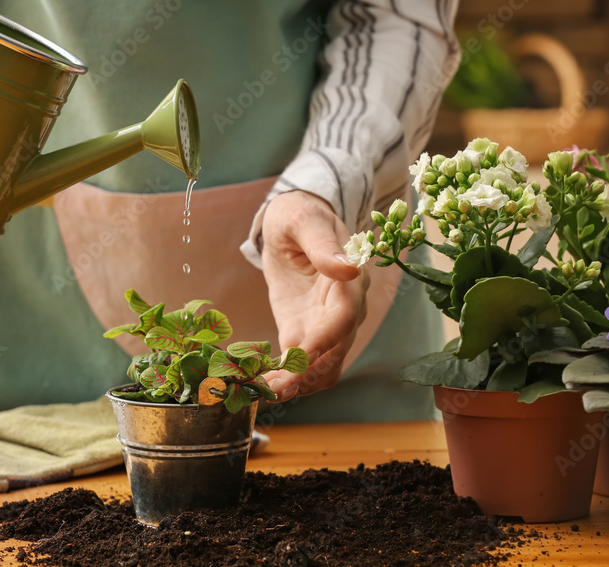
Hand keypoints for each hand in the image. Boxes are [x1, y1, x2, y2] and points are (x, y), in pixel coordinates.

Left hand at [260, 191, 369, 401]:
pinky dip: (284, 379)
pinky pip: (301, 365)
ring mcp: (325, 325)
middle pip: (336, 351)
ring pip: (323, 368)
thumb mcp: (304, 220)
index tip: (300, 355)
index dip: (326, 338)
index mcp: (349, 279)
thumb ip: (323, 244)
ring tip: (262, 393)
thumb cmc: (299, 215)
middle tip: (272, 389)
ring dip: (296, 385)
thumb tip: (348, 269)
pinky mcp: (304, 332)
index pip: (345, 316)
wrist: (291, 223)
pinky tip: (259, 386)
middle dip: (306, 374)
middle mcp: (345, 308)